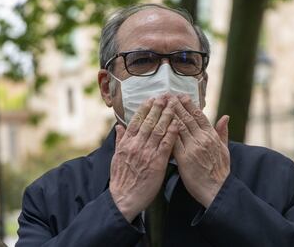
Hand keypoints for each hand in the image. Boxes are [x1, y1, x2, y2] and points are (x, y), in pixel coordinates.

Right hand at [109, 96, 177, 221]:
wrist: (124, 199)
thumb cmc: (121, 179)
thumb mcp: (115, 157)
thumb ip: (119, 140)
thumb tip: (118, 126)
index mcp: (126, 143)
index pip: (136, 121)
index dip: (145, 109)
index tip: (151, 99)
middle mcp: (136, 145)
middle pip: (149, 122)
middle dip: (158, 107)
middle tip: (165, 95)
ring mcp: (147, 153)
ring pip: (158, 130)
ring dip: (167, 115)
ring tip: (173, 104)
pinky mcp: (157, 163)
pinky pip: (166, 144)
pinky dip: (172, 133)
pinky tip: (177, 123)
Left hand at [171, 94, 229, 207]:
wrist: (216, 189)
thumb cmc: (220, 171)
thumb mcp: (225, 149)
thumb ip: (223, 132)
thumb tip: (225, 116)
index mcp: (212, 136)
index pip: (199, 116)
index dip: (189, 105)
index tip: (181, 96)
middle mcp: (202, 139)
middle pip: (187, 118)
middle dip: (176, 105)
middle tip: (168, 95)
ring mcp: (193, 147)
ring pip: (179, 127)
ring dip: (170, 115)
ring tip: (162, 105)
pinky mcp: (184, 158)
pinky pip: (173, 142)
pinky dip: (166, 132)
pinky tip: (159, 124)